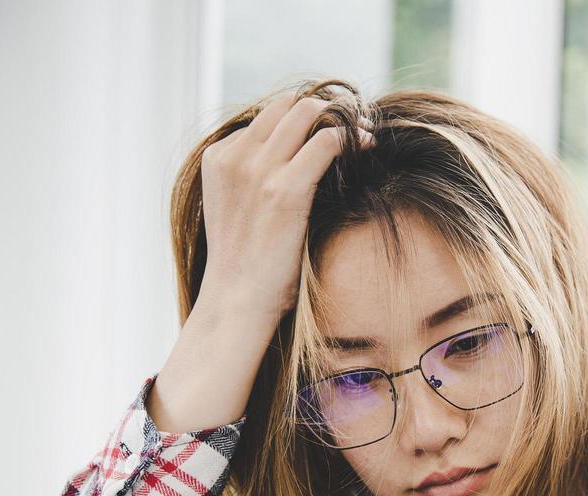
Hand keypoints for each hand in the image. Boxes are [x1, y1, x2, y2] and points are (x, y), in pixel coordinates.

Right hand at [197, 92, 371, 326]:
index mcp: (218, 157)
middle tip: (352, 119)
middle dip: (323, 108)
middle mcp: (236, 155)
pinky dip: (352, 136)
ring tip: (363, 130)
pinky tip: (369, 144)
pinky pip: (327, 141)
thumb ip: (252, 179)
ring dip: (341, 116)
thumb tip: (292, 164)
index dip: (300, 117)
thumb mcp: (236, 208)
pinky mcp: (287, 189)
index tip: (327, 127)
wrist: (236, 298)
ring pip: (308, 113)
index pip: (266, 116)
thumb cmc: (245, 265)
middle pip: (286, 105)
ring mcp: (259, 169)